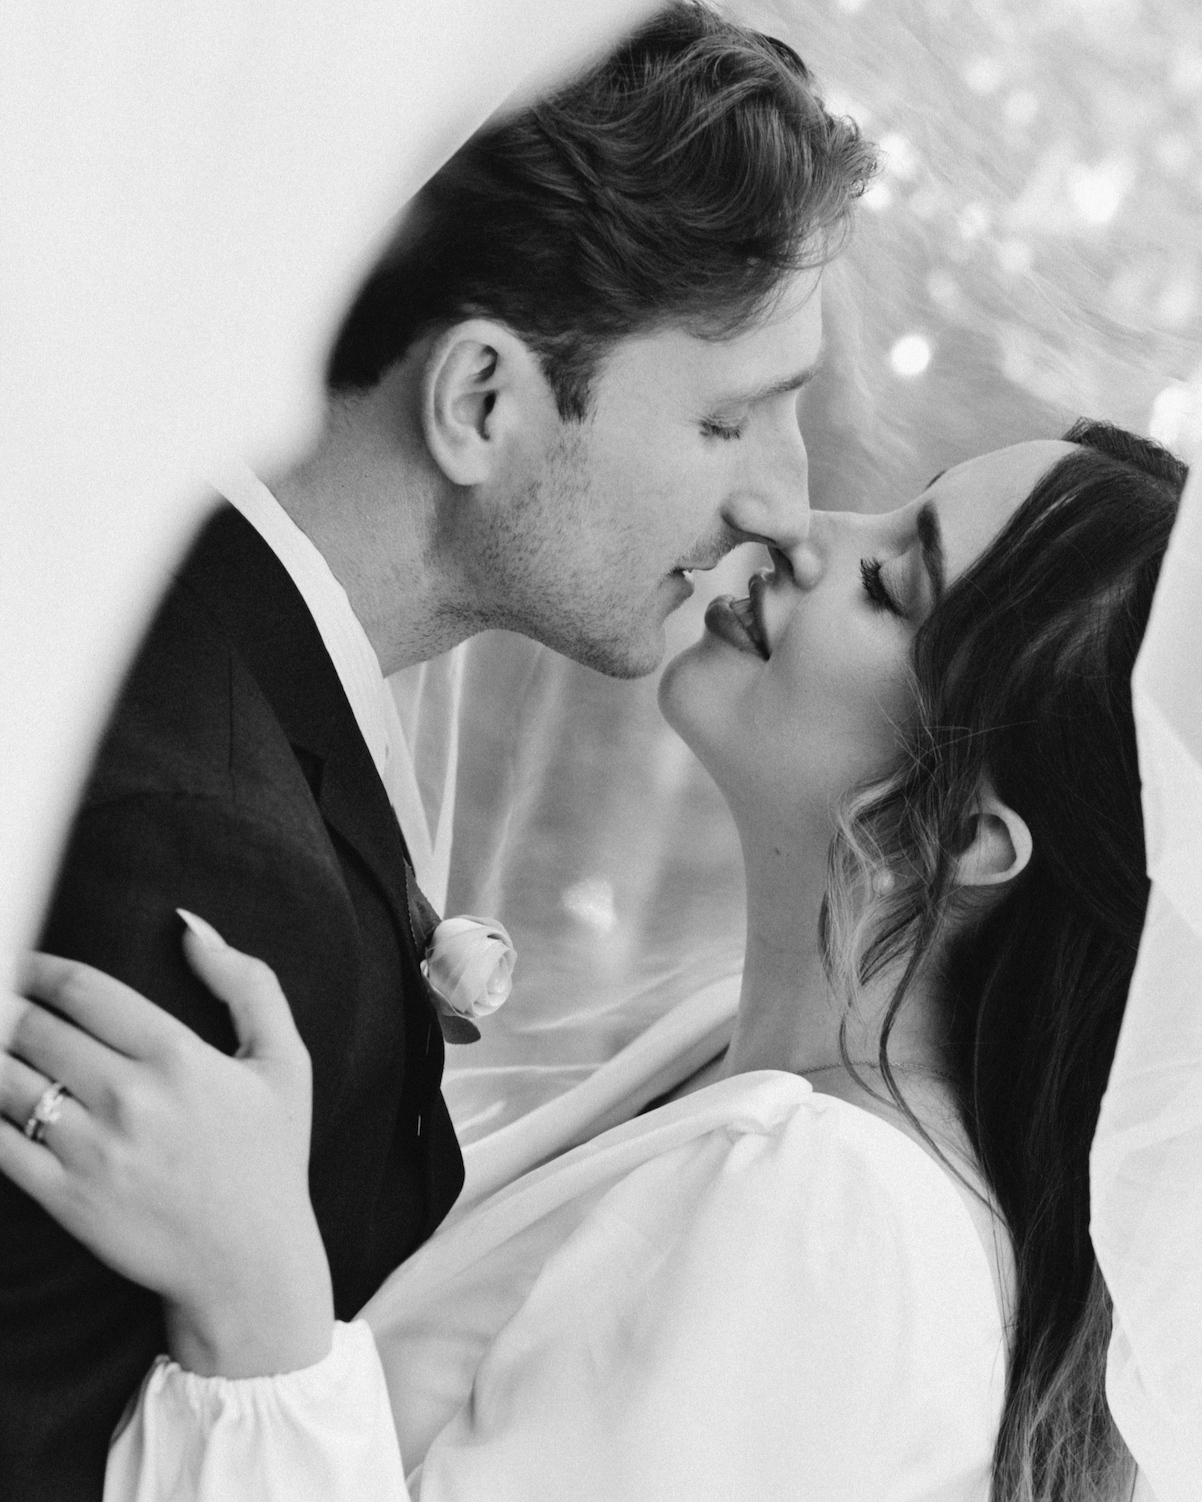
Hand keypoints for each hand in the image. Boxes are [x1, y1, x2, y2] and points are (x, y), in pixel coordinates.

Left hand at [0, 914, 333, 1378]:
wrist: (250, 1264)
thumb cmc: (270, 1156)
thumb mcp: (285, 1061)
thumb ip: (248, 983)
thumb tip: (192, 926)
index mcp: (179, 1056)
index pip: (84, 990)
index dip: (40, 967)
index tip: (22, 962)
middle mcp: (130, 1097)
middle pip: (34, 1028)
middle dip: (4, 1005)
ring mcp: (93, 1150)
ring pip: (7, 1081)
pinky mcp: (65, 1199)